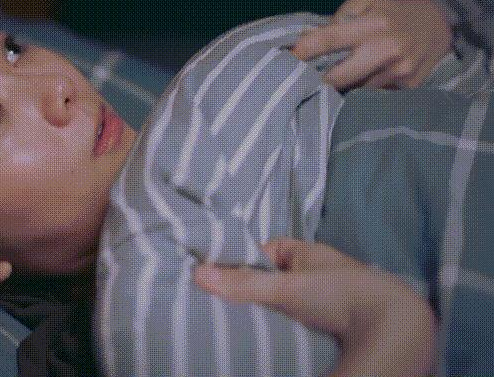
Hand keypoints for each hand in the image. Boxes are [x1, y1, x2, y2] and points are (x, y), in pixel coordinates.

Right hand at [193, 238, 436, 376]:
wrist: (395, 328)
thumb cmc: (342, 295)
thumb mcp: (287, 287)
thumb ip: (243, 283)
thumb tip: (197, 273)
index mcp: (309, 252)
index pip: (268, 252)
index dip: (247, 264)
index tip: (228, 283)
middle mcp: (320, 271)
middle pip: (276, 280)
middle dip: (258, 293)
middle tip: (235, 309)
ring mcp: (331, 297)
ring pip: (290, 302)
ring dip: (276, 314)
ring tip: (254, 328)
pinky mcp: (339, 321)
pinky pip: (305, 321)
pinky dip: (292, 328)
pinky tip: (282, 339)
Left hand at [291, 0, 451, 90]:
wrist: (438, 26)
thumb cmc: (391, 13)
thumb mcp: (366, 3)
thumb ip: (339, 17)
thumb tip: (310, 38)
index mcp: (373, 24)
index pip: (330, 39)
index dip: (305, 50)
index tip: (288, 58)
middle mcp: (386, 49)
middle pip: (339, 77)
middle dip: (317, 82)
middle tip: (301, 83)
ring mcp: (398, 71)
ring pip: (355, 91)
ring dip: (341, 90)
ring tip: (331, 84)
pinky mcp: (408, 87)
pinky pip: (374, 96)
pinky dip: (362, 93)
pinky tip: (358, 87)